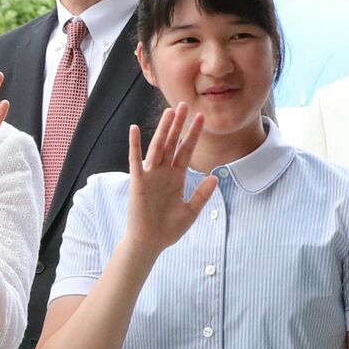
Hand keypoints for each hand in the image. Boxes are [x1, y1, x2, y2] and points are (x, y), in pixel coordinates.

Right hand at [123, 103, 218, 255]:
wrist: (150, 243)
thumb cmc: (168, 229)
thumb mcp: (191, 211)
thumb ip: (202, 194)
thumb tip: (214, 178)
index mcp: (176, 177)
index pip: (186, 150)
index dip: (194, 134)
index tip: (202, 118)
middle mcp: (163, 173)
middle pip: (172, 143)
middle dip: (179, 125)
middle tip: (186, 105)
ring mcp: (150, 176)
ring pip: (157, 147)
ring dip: (163, 130)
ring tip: (169, 112)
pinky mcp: (138, 183)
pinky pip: (135, 161)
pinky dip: (134, 145)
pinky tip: (133, 129)